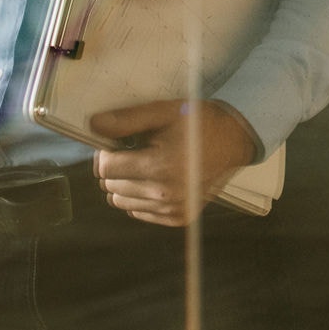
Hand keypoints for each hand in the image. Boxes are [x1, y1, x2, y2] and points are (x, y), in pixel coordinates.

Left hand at [91, 99, 258, 226]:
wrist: (235, 140)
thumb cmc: (199, 122)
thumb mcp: (165, 111)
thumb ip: (128, 119)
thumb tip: (94, 125)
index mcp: (161, 167)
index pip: (106, 168)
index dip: (107, 153)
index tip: (120, 143)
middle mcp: (165, 194)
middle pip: (111, 186)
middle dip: (118, 167)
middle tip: (138, 151)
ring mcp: (172, 210)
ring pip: (121, 202)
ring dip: (127, 183)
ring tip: (149, 165)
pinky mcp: (178, 218)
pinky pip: (138, 212)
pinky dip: (141, 197)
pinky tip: (158, 179)